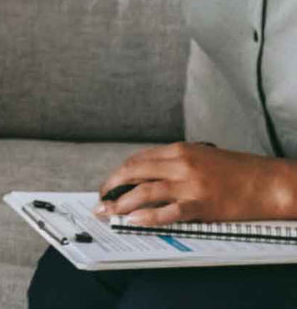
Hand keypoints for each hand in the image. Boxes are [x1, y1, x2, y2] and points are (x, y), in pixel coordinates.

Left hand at [95, 142, 296, 224]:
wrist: (270, 182)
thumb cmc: (238, 171)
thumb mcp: (202, 156)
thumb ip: (175, 163)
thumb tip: (147, 176)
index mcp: (180, 150)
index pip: (137, 161)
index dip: (118, 174)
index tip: (109, 185)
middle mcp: (181, 164)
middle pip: (133, 173)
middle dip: (111, 187)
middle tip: (101, 201)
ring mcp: (190, 185)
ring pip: (144, 192)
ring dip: (121, 204)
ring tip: (108, 212)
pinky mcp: (201, 205)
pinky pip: (167, 212)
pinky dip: (147, 217)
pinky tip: (133, 221)